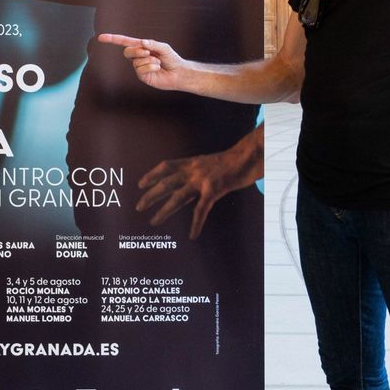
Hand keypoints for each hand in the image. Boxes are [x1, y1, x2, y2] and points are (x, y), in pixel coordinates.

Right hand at [96, 32, 188, 90]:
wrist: (178, 72)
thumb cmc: (171, 58)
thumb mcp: (163, 47)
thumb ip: (152, 44)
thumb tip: (141, 42)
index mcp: (141, 47)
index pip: (124, 42)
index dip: (112, 40)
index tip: (100, 37)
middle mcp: (138, 57)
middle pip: (127, 52)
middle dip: (137, 51)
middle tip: (148, 53)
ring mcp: (139, 67)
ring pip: (136, 61)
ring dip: (149, 60)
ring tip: (158, 62)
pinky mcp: (142, 76)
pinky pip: (141, 69)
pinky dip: (151, 67)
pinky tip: (157, 68)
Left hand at [135, 135, 262, 239]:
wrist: (250, 155)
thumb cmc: (233, 161)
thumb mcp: (210, 163)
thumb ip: (198, 172)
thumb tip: (188, 184)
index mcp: (192, 162)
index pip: (166, 166)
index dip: (152, 175)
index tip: (140, 184)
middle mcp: (193, 170)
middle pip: (166, 183)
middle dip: (151, 195)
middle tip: (139, 207)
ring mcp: (202, 180)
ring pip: (177, 197)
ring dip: (164, 210)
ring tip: (154, 221)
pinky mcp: (214, 190)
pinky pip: (201, 210)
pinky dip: (196, 223)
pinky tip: (192, 235)